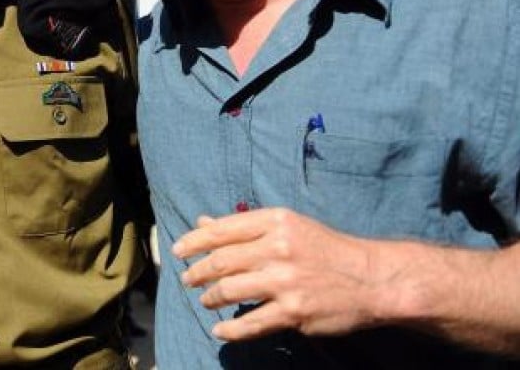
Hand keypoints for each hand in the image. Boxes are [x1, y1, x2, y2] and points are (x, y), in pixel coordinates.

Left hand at [173, 208, 384, 340]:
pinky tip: (219, 329)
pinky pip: (251, 323)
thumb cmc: (327, 249)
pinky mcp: (294, 312)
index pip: (222, 230)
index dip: (194, 241)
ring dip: (210, 298)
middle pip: (221, 261)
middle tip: (187, 279)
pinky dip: (230, 329)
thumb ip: (245, 226)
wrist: (373, 279)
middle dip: (197, 272)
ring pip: (230, 290)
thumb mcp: (289, 226)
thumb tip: (203, 222)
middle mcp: (279, 248)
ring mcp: (286, 281)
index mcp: (276, 222)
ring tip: (206, 300)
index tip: (178, 251)